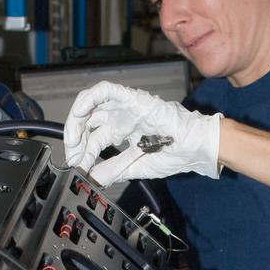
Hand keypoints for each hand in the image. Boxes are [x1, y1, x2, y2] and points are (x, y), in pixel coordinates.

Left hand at [63, 81, 221, 184]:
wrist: (195, 146)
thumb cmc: (175, 153)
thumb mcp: (136, 166)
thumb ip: (114, 170)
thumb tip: (94, 178)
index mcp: (123, 131)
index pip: (94, 139)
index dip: (83, 153)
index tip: (78, 167)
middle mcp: (121, 117)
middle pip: (88, 122)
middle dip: (76, 139)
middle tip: (74, 156)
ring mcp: (125, 106)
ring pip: (91, 104)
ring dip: (77, 120)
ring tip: (73, 140)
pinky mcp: (132, 98)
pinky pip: (106, 91)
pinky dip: (89, 99)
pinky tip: (80, 114)